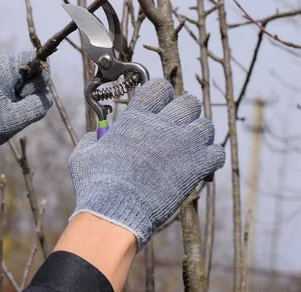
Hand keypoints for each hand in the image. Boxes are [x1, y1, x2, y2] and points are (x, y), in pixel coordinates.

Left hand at [0, 50, 51, 159]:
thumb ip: (39, 104)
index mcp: (5, 66)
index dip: (41, 79)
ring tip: (4, 115)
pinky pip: (6, 86)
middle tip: (15, 111)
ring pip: (18, 81)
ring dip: (18, 98)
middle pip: (28, 71)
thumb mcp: (17, 118)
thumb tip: (46, 96)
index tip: (29, 97)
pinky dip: (8, 100)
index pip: (36, 58)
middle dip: (28, 91)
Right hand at [68, 79, 224, 248]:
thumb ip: (92, 141)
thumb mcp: (83, 155)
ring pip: (207, 126)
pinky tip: (201, 166)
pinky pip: (217, 153)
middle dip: (185, 111)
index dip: (161, 94)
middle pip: (189, 102)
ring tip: (190, 147)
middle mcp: (163, 126)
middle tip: (177, 126)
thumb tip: (95, 136)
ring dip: (200, 134)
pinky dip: (211, 158)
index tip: (158, 104)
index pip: (158, 87)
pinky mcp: (196, 168)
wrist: (115, 213)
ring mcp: (183, 145)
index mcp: (136, 118)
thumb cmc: (96, 185)